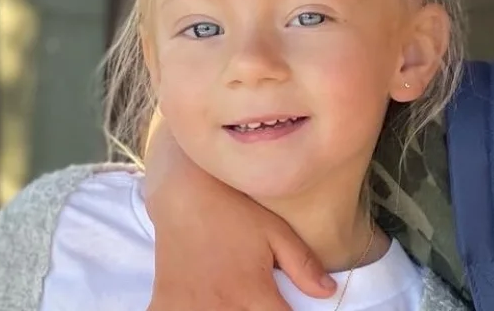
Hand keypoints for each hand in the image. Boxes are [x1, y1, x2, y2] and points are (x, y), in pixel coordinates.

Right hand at [144, 122, 336, 309]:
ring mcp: (189, 310)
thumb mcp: (276, 232)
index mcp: (252, 294)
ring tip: (233, 303)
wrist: (184, 194)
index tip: (287, 307)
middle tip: (257, 302)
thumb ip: (303, 265)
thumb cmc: (234, 211)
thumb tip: (329, 292)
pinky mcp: (164, 305)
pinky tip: (198, 306)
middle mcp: (221, 308)